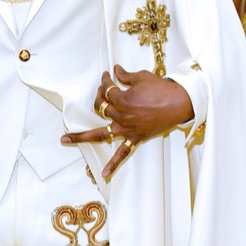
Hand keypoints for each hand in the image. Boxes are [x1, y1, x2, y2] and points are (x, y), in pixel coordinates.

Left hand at [61, 64, 194, 177]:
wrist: (180, 103)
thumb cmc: (162, 89)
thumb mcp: (142, 77)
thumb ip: (126, 76)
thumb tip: (116, 71)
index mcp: (121, 99)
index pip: (107, 90)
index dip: (106, 81)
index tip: (108, 76)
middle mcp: (120, 115)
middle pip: (100, 107)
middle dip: (98, 98)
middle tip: (101, 93)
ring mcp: (126, 129)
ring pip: (100, 134)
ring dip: (81, 136)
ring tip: (64, 139)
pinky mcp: (136, 138)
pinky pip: (123, 153)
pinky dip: (113, 164)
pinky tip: (104, 174)